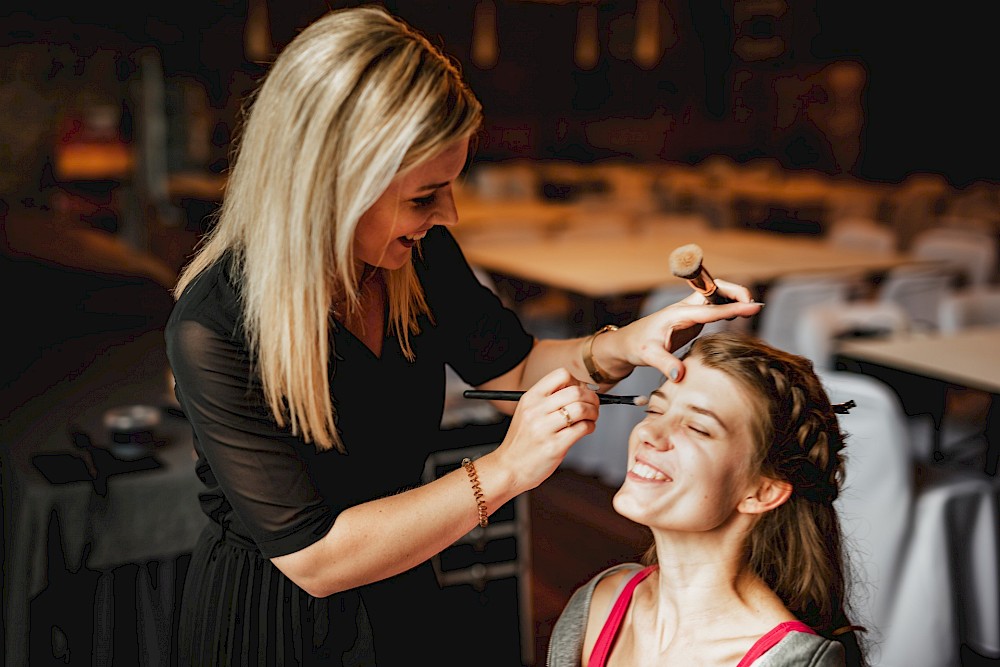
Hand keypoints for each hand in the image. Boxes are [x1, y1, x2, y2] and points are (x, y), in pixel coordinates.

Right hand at [491, 368, 598, 491]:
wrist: (508, 468)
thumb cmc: (521, 442)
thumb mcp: (527, 412)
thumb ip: (548, 400)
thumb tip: (580, 390)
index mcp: (530, 398)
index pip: (561, 375)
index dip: (577, 381)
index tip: (580, 391)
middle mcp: (536, 411)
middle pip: (576, 391)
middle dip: (591, 398)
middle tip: (593, 405)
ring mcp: (544, 429)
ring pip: (581, 409)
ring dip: (593, 412)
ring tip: (591, 418)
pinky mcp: (554, 446)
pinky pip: (582, 428)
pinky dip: (590, 426)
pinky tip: (586, 429)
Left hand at [618, 279, 761, 381]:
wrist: (626, 343)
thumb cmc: (636, 347)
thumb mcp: (647, 356)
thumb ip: (664, 363)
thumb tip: (679, 375)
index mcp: (678, 314)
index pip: (711, 309)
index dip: (733, 308)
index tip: (753, 307)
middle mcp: (685, 308)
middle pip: (715, 289)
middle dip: (736, 292)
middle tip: (753, 306)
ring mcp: (689, 312)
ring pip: (716, 295)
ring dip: (733, 297)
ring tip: (750, 310)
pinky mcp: (691, 319)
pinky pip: (713, 307)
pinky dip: (727, 306)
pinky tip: (736, 316)